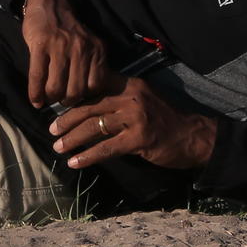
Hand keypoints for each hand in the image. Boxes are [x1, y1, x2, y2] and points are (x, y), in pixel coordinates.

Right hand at [20, 0, 117, 109]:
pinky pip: (38, 77)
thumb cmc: (69, 30)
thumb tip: (90, 95)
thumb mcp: (89, 44)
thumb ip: (92, 65)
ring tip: (47, 99)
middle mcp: (81, 49)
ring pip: (56, 87)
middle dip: (67, 101)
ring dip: (50, 98)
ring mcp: (60, 47)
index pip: (95, 86)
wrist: (50, 3)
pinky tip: (34, 100)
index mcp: (96, 50)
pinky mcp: (41, 45)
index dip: (85, 97)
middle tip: (60, 100)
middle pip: (76, 91)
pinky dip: (35, 93)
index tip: (77, 98)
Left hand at [49, 77, 217, 171]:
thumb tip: (89, 107)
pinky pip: (107, 148)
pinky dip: (88, 156)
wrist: (196, 136)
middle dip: (67, 119)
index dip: (73, 96)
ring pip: (95, 126)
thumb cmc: (167, 120)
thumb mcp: (144, 99)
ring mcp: (136, 117)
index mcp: (129, 84)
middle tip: (51, 129)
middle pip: (90, 106)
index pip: (95, 85)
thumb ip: (119, 100)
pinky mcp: (140, 138)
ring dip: (73, 138)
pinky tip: (75, 162)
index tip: (56, 105)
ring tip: (58, 147)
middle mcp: (131, 97)